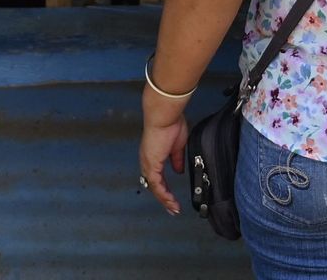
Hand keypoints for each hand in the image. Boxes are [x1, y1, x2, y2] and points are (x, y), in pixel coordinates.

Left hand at [139, 88, 189, 215]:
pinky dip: (163, 194)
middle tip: (171, 208)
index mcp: (153, 155)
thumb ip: (176, 160)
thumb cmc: (170, 124)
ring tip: (173, 209)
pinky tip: (170, 201)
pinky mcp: (151, 164)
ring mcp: (148, 163)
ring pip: (154, 187)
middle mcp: (148, 160)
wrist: (165, 116)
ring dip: (164, 199)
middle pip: (153, 185)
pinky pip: (156, 184)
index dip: (164, 188)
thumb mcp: (177, 146)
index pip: (156, 176)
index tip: (171, 197)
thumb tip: (179, 170)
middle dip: (162, 198)